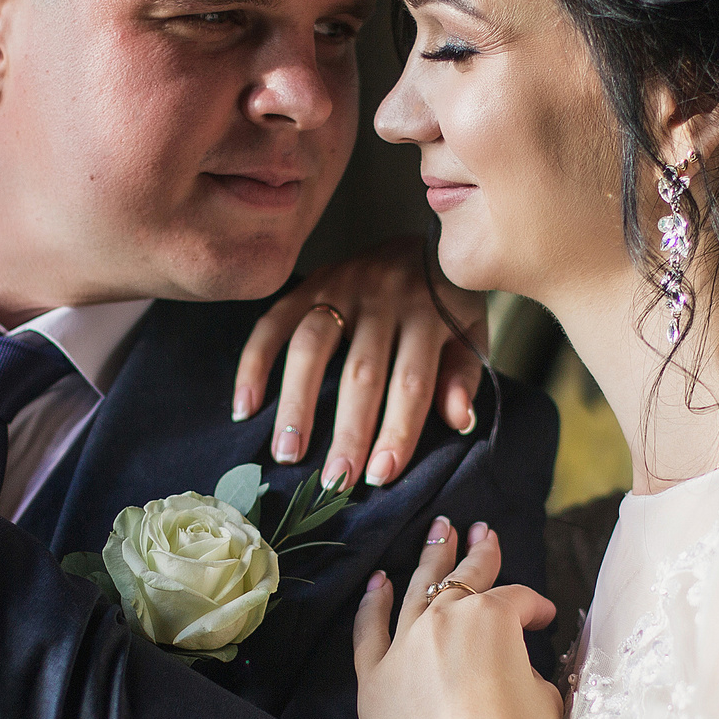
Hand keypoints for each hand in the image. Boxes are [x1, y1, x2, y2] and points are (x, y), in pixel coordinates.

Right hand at [233, 236, 487, 489]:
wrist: (431, 235)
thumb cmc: (449, 299)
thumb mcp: (473, 331)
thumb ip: (465, 373)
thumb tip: (456, 419)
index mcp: (429, 313)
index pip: (412, 381)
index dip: (397, 430)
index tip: (381, 476)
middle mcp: (385, 296)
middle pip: (361, 371)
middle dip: (347, 431)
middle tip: (334, 482)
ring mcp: (343, 285)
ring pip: (312, 347)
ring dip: (296, 404)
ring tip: (287, 454)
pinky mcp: (310, 281)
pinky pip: (273, 322)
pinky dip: (253, 365)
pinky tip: (245, 408)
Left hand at [353, 521, 587, 718]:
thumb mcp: (546, 697)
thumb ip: (529, 670)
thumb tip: (519, 670)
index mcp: (491, 618)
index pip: (516, 599)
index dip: (534, 606)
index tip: (544, 618)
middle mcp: (443, 620)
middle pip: (462, 580)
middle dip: (475, 553)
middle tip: (478, 531)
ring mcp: (403, 648)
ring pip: (415, 591)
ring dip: (427, 560)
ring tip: (436, 532)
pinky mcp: (375, 682)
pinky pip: (369, 632)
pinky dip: (374, 604)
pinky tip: (378, 583)